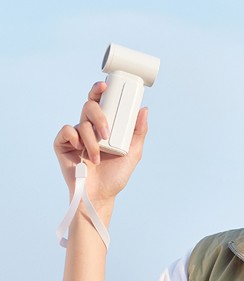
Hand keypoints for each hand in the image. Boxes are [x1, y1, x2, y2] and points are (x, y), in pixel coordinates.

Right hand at [54, 81, 148, 207]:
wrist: (100, 195)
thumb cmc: (115, 175)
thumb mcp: (133, 152)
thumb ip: (139, 132)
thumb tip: (144, 109)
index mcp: (104, 126)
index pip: (100, 102)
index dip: (100, 90)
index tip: (106, 85)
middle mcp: (89, 128)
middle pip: (89, 106)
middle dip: (99, 115)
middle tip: (106, 131)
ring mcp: (75, 136)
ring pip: (81, 123)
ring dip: (92, 140)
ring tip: (98, 156)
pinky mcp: (62, 145)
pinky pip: (66, 132)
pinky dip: (76, 140)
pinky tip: (81, 152)